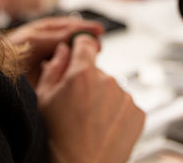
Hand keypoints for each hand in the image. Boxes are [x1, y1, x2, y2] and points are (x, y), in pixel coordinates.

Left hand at [6, 17, 103, 84]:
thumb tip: (82, 34)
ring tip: (88, 63)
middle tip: (97, 48)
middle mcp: (52, 45)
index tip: (100, 31)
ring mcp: (53, 61)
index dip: (86, 28)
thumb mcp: (34, 40)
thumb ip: (57, 36)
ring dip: (80, 61)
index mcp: (47, 31)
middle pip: (76, 42)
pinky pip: (66, 74)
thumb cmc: (9, 53)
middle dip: (86, 45)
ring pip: (73, 58)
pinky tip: (76, 76)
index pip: (71, 26)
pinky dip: (72, 74)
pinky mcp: (52, 77)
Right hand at [36, 35, 144, 162]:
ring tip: (89, 122)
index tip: (78, 54)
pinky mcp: (138, 113)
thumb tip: (64, 49)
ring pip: (111, 88)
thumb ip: (54, 68)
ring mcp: (126, 98)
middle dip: (88, 82)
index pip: (86, 43)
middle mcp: (108, 81)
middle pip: (97, 70)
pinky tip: (102, 128)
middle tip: (76, 106)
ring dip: (103, 98)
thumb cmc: (57, 140)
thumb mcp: (44, 100)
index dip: (80, 47)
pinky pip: (125, 105)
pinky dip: (116, 113)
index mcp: (83, 74)